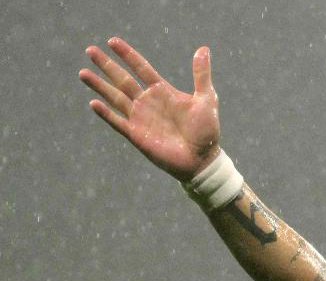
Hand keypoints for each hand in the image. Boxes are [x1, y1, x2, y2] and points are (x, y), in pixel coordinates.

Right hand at [80, 37, 221, 180]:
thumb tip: (204, 48)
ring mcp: (140, 118)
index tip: (112, 41)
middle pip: (122, 79)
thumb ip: (201, 75)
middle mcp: (148, 102)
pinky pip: (118, 122)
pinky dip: (106, 113)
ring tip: (83, 73)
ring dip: (99, 86)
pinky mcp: (136, 135)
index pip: (141, 68)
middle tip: (90, 50)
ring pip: (115, 97)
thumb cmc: (207, 131)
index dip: (127, 55)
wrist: (202, 160)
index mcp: (162, 91)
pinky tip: (93, 103)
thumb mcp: (206, 99)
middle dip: (106, 65)